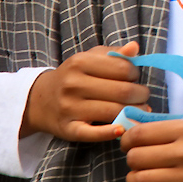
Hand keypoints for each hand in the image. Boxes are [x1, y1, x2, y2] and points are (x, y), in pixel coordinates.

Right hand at [21, 41, 150, 141]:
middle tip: (142, 97)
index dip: (136, 74)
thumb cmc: (74, 76)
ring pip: (114, 111)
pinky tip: (122, 128)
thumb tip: (134, 48)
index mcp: (80, 62)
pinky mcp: (68, 129)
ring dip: (134, 113)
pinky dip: (110, 133)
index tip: (134, 78)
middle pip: (123, 91)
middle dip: (141, 95)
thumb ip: (115, 53)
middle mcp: (73, 84)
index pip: (124, 68)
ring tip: (138, 110)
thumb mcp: (90, 58)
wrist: (40, 100)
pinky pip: (93, 133)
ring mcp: (69, 108)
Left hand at [120, 119, 182, 181]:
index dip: (126, 141)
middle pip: (135, 158)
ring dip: (134, 181)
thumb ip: (165, 131)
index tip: (128, 145)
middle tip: (140, 163)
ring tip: (143, 179)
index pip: (139, 134)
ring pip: (140, 180)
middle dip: (131, 161)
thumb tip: (129, 134)